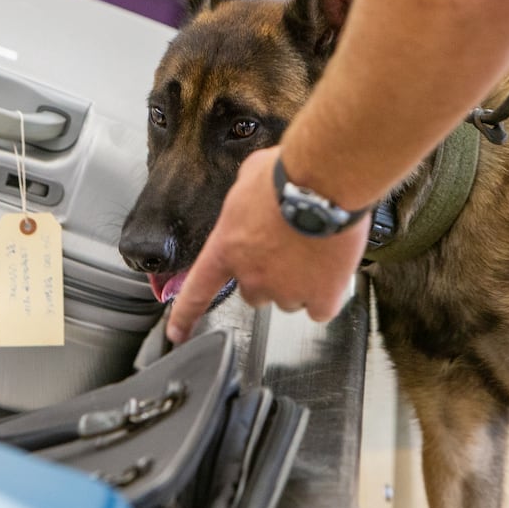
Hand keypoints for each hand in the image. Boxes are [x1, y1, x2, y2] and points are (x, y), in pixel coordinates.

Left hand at [164, 146, 370, 342]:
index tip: (176, 334)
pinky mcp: (320, 295)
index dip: (185, 315)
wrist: (325, 181)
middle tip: (287, 248)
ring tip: (314, 250)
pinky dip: (326, 294)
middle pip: (255, 293)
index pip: (198, 290)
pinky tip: (331, 270)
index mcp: (227, 248)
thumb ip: (246, 199)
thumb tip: (253, 194)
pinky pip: (320, 308)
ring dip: (300, 282)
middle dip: (269, 276)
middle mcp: (252, 276)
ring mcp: (286, 290)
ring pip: (290, 299)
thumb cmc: (288, 173)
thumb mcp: (251, 176)